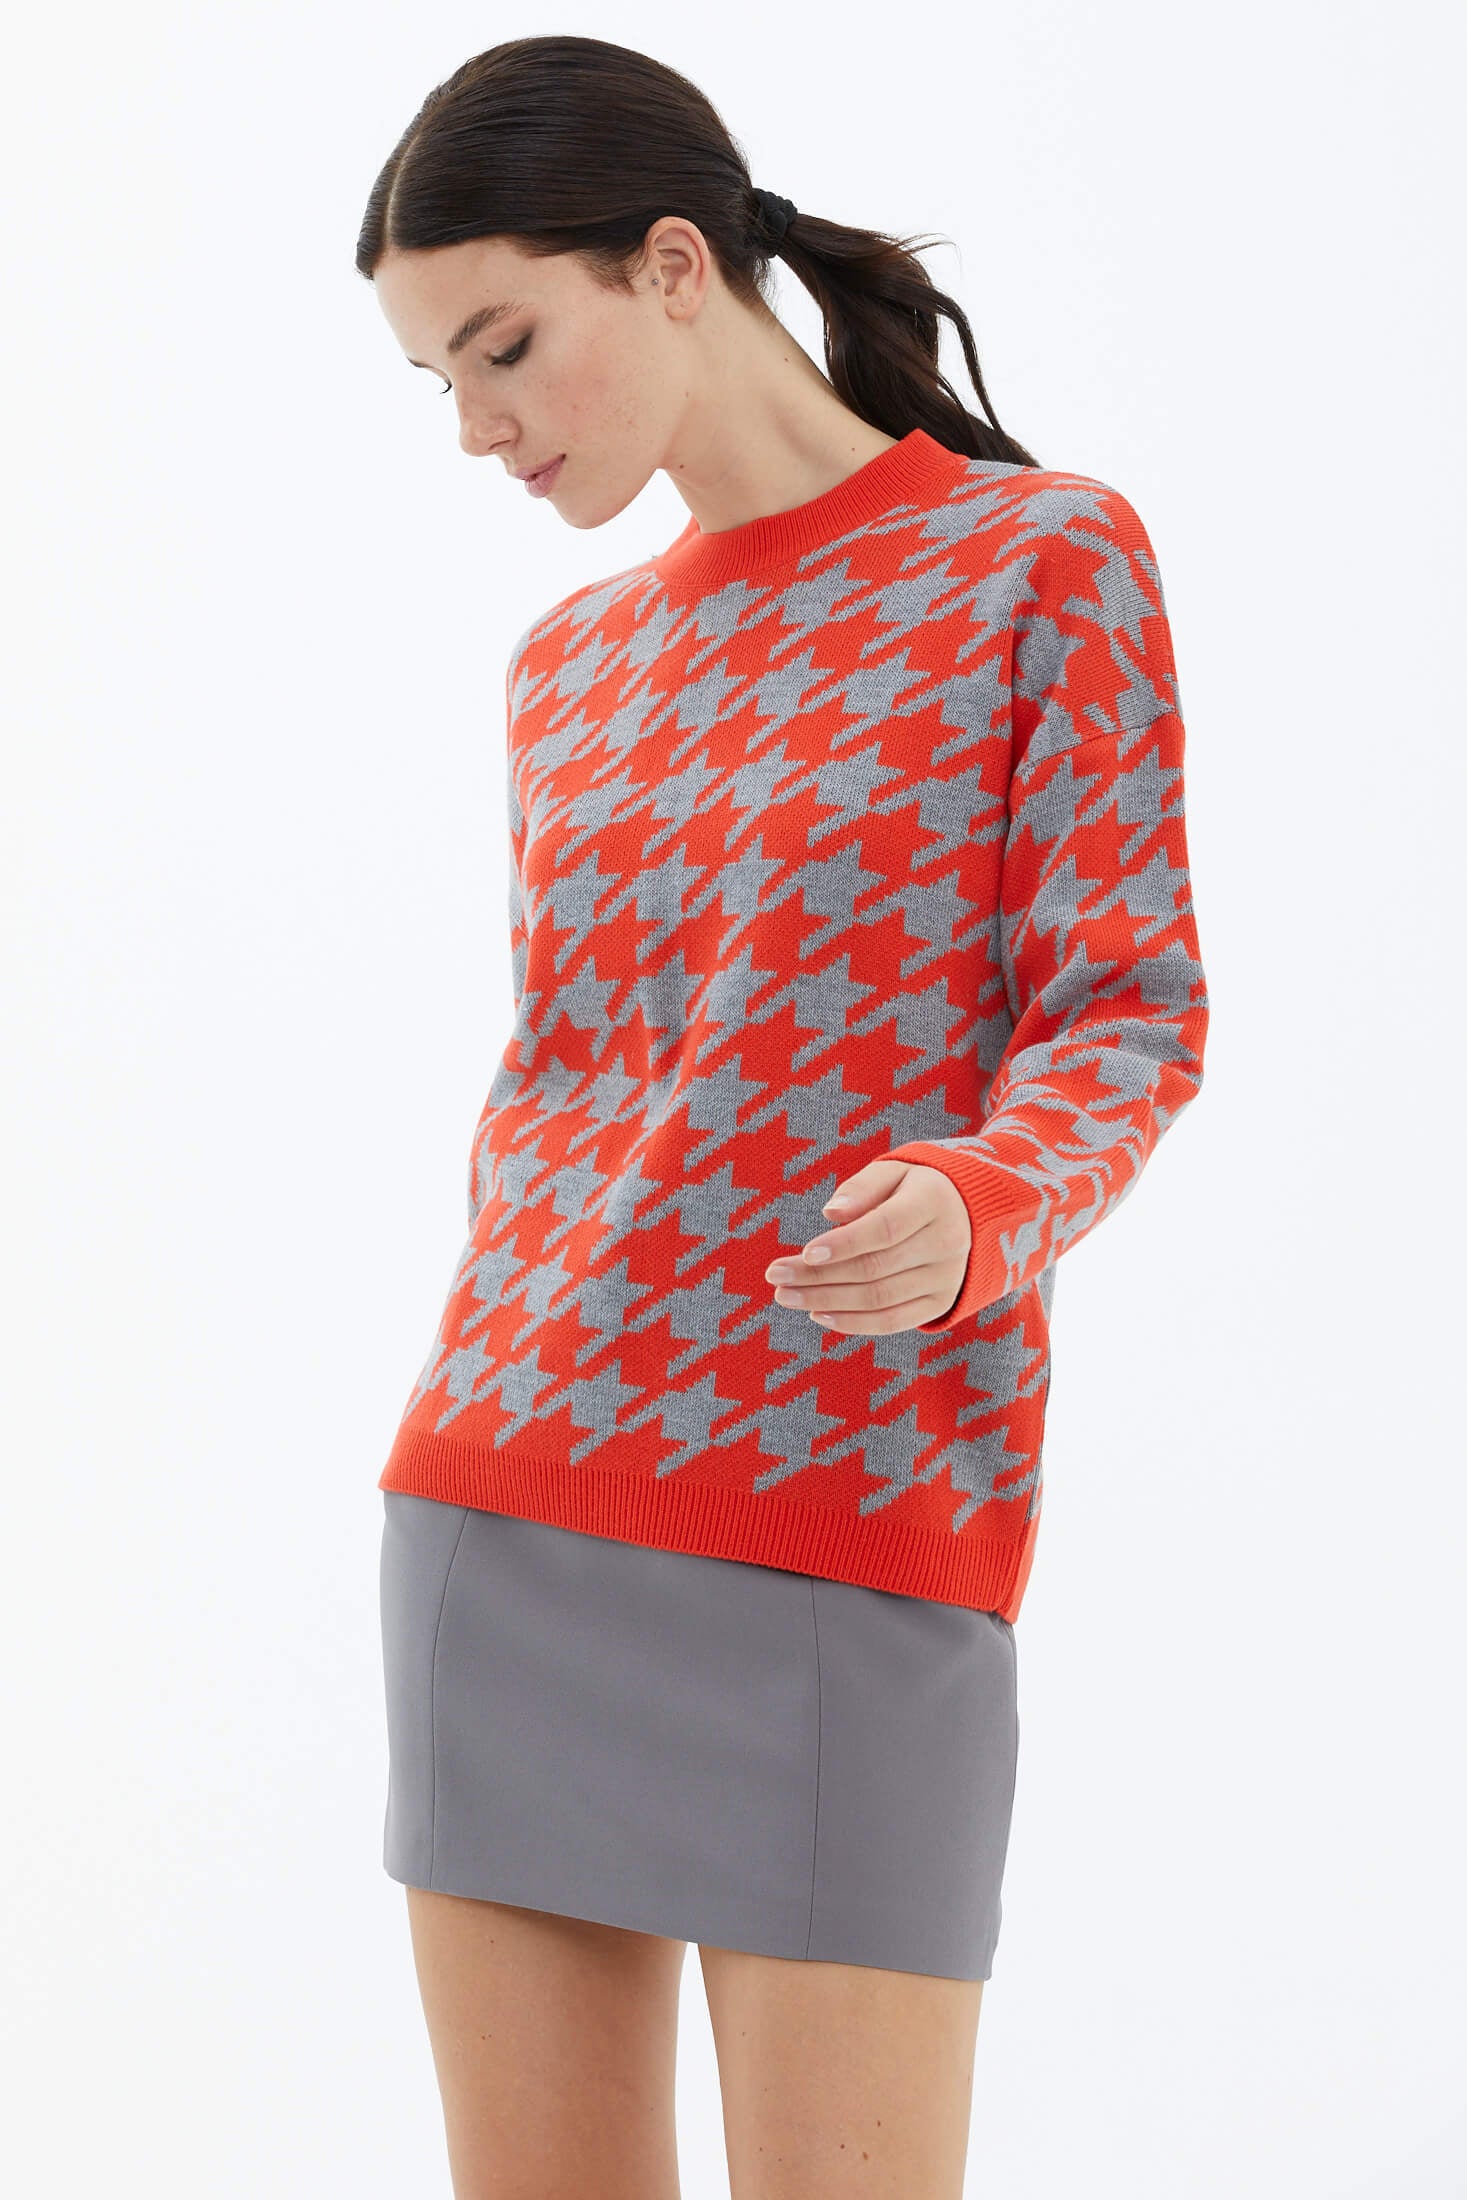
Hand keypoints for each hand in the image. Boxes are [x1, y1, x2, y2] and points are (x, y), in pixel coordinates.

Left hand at [764, 1159, 970, 1334]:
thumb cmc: (914, 1189)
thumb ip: (862, 1188)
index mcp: (933, 1203)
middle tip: (776, 1276)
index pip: (886, 1228)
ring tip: (786, 1296)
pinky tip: (818, 1314)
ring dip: (827, 1301)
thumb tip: (831, 1214)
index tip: (805, 1253)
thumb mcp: (893, 1172)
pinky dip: (853, 1322)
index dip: (844, 1243)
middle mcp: (945, 1244)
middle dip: (819, 1276)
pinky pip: (892, 1321)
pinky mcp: (939, 1303)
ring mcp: (945, 1278)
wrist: (969, 1214)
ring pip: (879, 1299)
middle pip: (874, 1268)